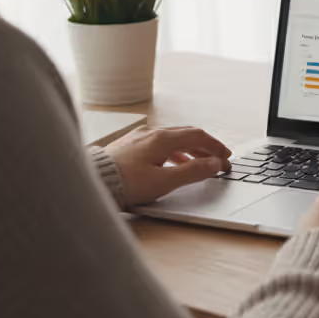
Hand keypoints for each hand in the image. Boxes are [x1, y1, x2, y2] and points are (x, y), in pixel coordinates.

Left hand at [105, 125, 230, 206]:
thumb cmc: (125, 183)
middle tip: (218, 159)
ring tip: (200, 162)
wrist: (92, 183)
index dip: (216, 147)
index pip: (198, 136)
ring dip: (190, 149)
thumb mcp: (165, 181)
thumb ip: (193, 172)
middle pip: (186, 134)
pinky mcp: (128, 146)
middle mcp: (150, 133)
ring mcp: (138, 138)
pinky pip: (159, 144)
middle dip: (206, 147)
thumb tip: (215, 164)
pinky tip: (173, 163)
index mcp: (162, 138)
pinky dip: (174, 151)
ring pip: (172, 139)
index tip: (226, 157)